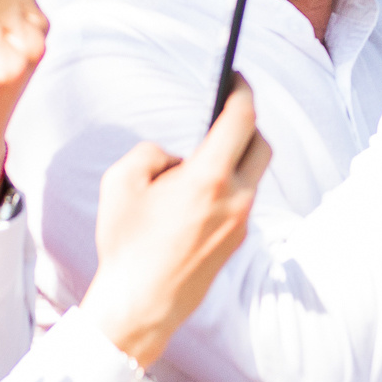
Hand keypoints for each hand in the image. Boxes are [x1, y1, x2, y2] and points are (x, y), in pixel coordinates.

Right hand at [78, 79, 272, 367]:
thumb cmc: (126, 244)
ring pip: (253, 175)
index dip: (242, 91)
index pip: (241, 120)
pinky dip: (228, 185)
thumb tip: (177, 157)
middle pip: (261, 145)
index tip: (236, 77)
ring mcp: (240, 223)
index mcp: (209, 179)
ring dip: (237, 157)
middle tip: (224, 112)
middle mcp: (235, 199)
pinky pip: (241, 200)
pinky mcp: (237, 242)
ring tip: (206, 151)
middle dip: (246, 123)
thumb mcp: (120, 182)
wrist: (140, 305)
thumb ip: (152, 153)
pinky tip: (200, 189)